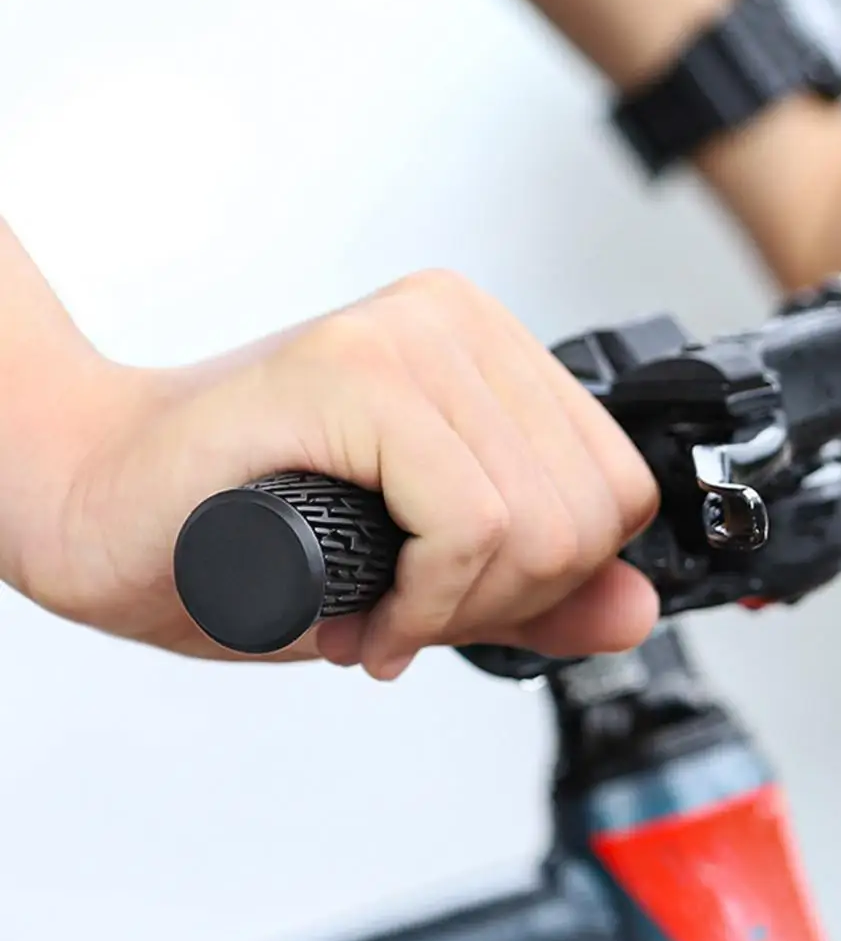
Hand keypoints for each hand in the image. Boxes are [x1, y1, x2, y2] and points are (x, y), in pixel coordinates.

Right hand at [15, 270, 659, 678]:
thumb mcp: (428, 574)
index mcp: (487, 350)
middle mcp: (456, 323)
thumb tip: (639, 609)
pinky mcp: (344, 371)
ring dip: (459, 612)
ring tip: (383, 615)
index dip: (558, 579)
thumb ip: (536, 589)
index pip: (617, 483)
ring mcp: (402, 337)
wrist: (101, 499)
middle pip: (591, 511)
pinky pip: (467, 519)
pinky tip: (368, 617)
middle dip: (508, 606)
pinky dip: (426, 601)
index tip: (468, 605)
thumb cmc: (247, 529)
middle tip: (415, 617)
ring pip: (539, 523)